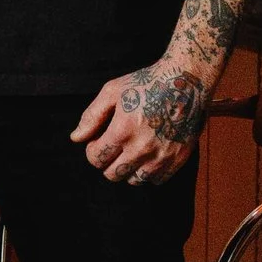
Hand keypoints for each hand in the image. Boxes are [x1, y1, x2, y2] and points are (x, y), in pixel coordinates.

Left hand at [71, 56, 208, 184]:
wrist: (186, 81)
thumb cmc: (146, 83)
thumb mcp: (113, 91)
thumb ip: (91, 116)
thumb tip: (76, 138)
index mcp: (122, 131)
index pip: (96, 159)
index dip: (93, 150)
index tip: (99, 141)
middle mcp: (141, 148)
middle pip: (113, 175)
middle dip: (108, 163)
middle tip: (114, 147)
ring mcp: (161, 156)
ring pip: (134, 181)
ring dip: (128, 169)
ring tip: (132, 151)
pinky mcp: (178, 159)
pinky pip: (156, 180)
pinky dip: (149, 172)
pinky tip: (149, 155)